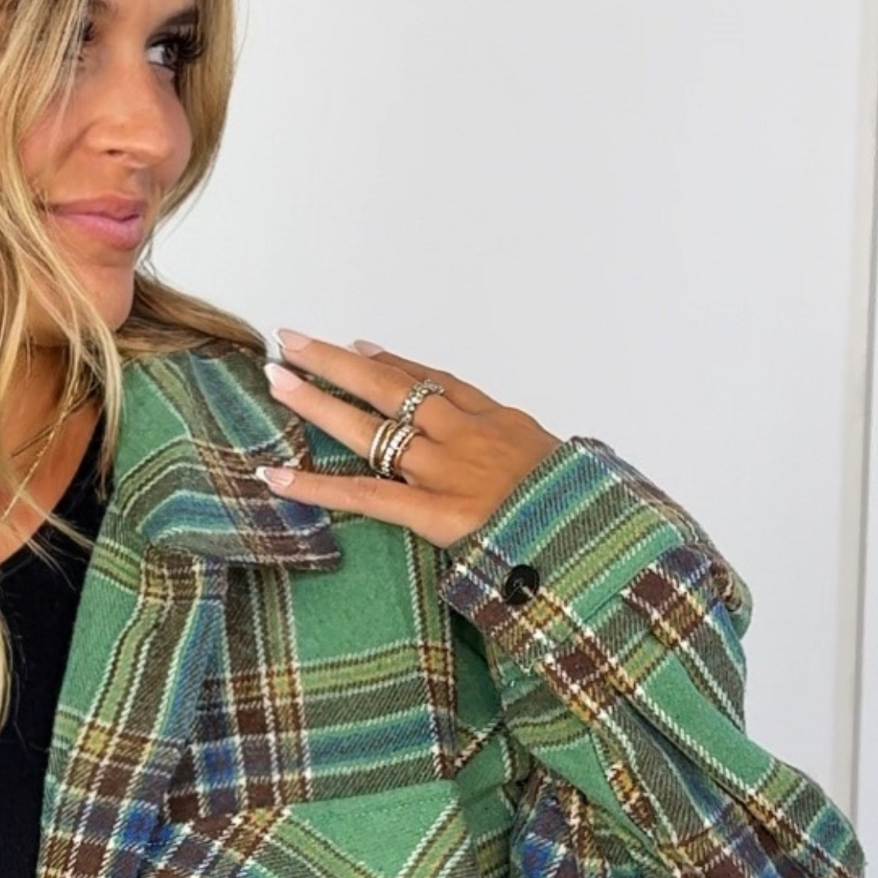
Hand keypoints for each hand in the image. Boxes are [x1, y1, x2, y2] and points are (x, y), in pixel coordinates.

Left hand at [256, 330, 563, 546]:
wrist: (602, 537)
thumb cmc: (585, 514)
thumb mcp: (565, 470)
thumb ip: (530, 462)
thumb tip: (524, 466)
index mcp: (502, 423)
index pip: (438, 384)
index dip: (396, 365)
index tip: (360, 348)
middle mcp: (469, 437)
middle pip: (393, 388)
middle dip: (338, 364)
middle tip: (293, 340)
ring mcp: (449, 471)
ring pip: (372, 428)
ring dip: (318, 402)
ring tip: (276, 378)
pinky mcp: (437, 513)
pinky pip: (364, 496)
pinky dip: (316, 487)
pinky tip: (276, 476)